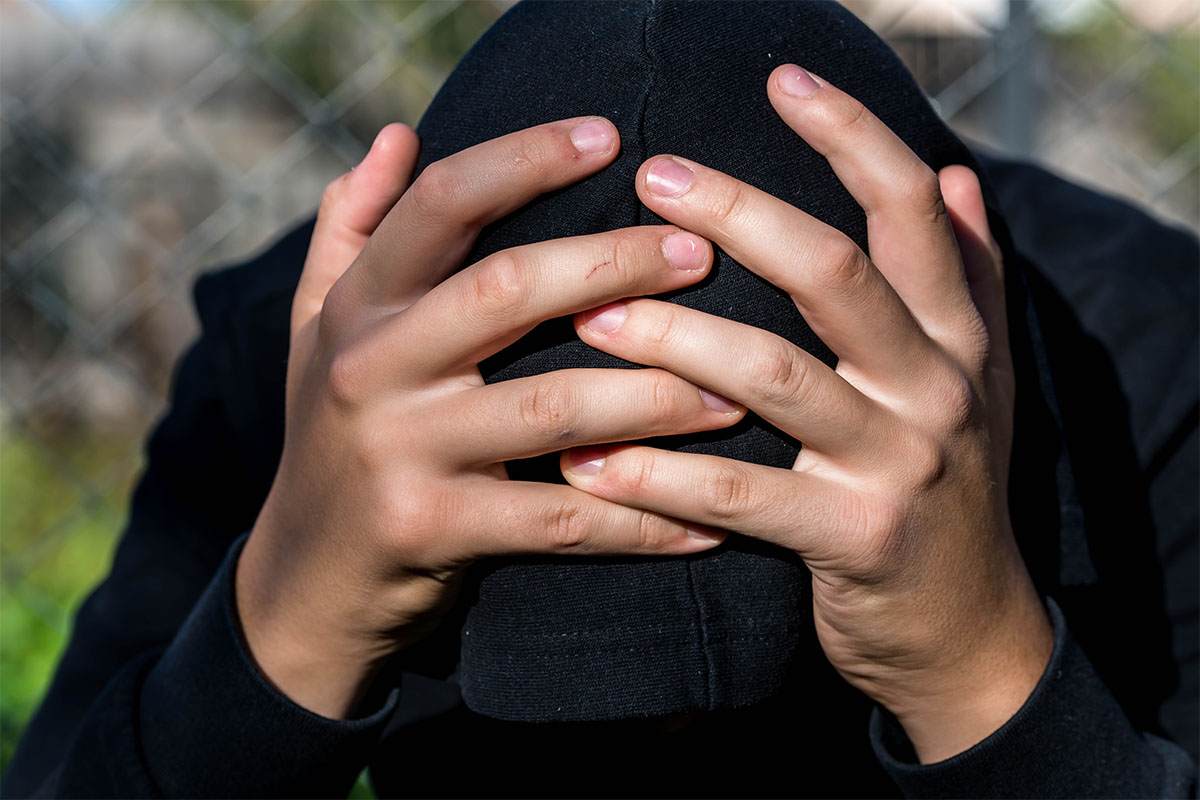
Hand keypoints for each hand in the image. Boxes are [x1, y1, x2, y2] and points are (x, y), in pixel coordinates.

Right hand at [237, 118, 739, 718]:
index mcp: (358, 304)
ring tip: (732, 391)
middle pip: (506, 289)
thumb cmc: (334, 432)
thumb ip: (352, 230)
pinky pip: (561, 521)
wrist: (306, 577)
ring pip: (552, 408)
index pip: (441, 203)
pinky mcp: (431, 529)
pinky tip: (708, 522)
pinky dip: (641, 521)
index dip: (524, 158)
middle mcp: (370, 365)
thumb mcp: (318, 328)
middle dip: (615, 264)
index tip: (610, 135)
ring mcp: (398, 450)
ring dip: (656, 398)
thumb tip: (396, 134)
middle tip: (702, 255)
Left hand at [561, 67, 1052, 762]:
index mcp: (958, 334)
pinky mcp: (854, 540)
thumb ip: (967, 277)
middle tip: (652, 178)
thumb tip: (951, 174)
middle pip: (833, 273)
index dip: (850, 134)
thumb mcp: (977, 376)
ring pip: (775, 377)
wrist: (968, 629)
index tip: (781, 76)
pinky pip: (741, 497)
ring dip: (672, 340)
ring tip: (588, 316)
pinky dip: (659, 476)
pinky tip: (588, 461)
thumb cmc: (946, 486)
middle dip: (739, 216)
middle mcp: (938, 385)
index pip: (908, 210)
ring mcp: (900, 464)